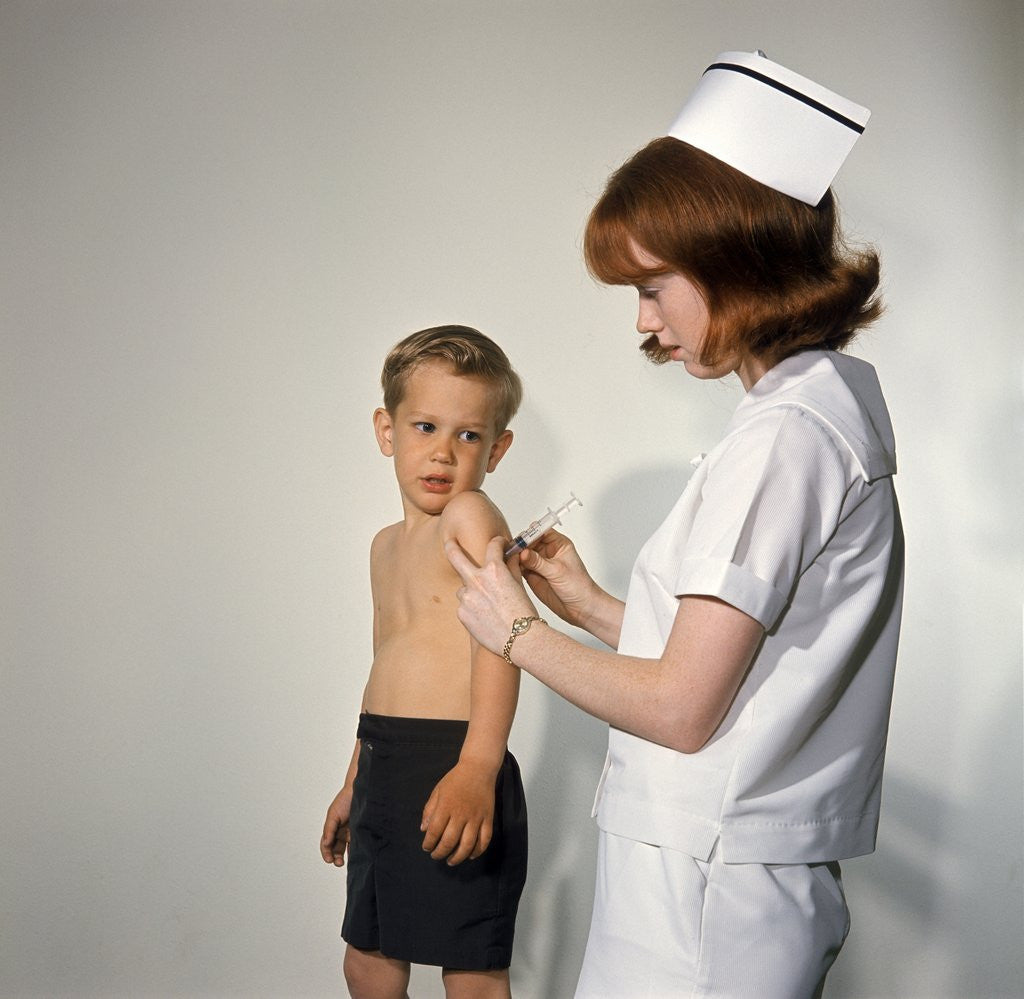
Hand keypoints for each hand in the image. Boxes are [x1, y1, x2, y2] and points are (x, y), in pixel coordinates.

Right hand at [320, 786, 352, 866]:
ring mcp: (352, 833)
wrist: (359, 790)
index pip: (327, 845)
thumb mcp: (333, 814)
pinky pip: (359, 844)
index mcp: (333, 829)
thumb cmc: (344, 800)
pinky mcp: (362, 831)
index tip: (329, 860)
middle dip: (336, 858)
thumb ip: (329, 829)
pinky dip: (357, 851)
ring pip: (348, 849)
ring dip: (346, 857)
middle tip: (339, 863)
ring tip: (347, 862)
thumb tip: (326, 843)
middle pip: (337, 849)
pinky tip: (358, 856)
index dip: (327, 853)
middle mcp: (342, 833)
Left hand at [420, 760, 495, 864]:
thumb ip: (429, 810)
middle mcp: (461, 813)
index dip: (429, 843)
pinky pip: (485, 839)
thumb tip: (424, 830)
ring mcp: (476, 817)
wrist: (478, 768)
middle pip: (450, 841)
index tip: (426, 848)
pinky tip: (471, 855)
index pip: (434, 831)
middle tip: (436, 855)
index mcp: (446, 806)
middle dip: (440, 852)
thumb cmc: (455, 779)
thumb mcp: (438, 791)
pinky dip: (478, 851)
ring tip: (451, 861)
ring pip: (468, 844)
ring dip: (458, 857)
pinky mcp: (488, 818)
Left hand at [445, 536, 536, 655]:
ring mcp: (467, 597)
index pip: (492, 546)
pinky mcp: (462, 613)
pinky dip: (472, 609)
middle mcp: (477, 580)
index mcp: (494, 570)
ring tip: (488, 606)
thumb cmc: (524, 614)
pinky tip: (485, 617)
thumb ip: (512, 567)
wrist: (520, 639)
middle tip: (449, 541)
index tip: (498, 543)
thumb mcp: (520, 585)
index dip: (497, 542)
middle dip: (451, 546)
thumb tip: (512, 555)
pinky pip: (464, 606)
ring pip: (463, 589)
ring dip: (471, 591)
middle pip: (456, 557)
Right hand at [518, 528, 598, 628]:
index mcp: (558, 544)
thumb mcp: (557, 571)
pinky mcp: (532, 575)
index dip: (531, 533)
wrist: (580, 607)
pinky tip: (509, 568)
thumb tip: (523, 552)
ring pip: (522, 554)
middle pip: (529, 541)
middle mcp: (548, 552)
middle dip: (520, 544)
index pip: (541, 531)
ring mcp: (539, 564)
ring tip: (508, 559)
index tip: (522, 539)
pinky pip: (519, 567)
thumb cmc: (579, 586)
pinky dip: (513, 567)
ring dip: (515, 556)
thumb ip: (538, 562)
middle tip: (512, 550)